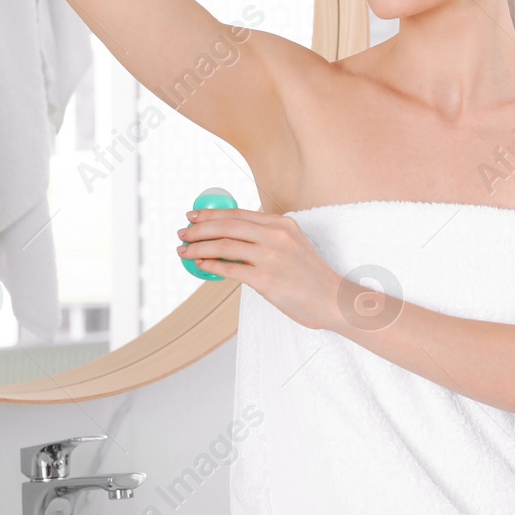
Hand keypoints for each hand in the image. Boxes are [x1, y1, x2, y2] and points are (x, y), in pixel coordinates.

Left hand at [177, 206, 348, 330]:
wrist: (331, 299)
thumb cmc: (309, 276)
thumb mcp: (292, 245)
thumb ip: (267, 237)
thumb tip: (231, 237)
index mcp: (281, 224)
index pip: (238, 214)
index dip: (211, 214)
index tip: (193, 215)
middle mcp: (276, 236)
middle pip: (227, 226)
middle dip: (199, 229)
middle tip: (182, 233)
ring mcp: (271, 257)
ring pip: (224, 246)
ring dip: (199, 247)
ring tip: (184, 251)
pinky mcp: (266, 279)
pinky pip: (230, 269)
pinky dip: (210, 265)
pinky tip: (200, 265)